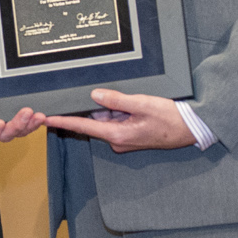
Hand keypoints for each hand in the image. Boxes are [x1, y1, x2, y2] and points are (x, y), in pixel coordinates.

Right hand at [0, 106, 48, 146]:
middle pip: (5, 134)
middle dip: (17, 125)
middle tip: (26, 113)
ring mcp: (9, 128)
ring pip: (20, 131)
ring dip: (30, 124)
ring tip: (39, 116)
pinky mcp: (22, 124)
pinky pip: (30, 126)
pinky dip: (36, 122)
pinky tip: (44, 116)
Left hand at [41, 89, 196, 152]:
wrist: (190, 129)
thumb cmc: (170, 118)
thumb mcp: (142, 104)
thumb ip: (116, 100)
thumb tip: (94, 96)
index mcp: (117, 135)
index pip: (83, 126)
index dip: (63, 121)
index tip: (47, 119)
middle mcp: (117, 140)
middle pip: (96, 120)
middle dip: (99, 106)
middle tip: (117, 97)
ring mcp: (124, 139)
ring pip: (108, 119)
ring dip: (114, 108)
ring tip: (134, 102)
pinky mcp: (130, 136)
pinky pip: (117, 121)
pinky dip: (120, 112)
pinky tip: (134, 105)